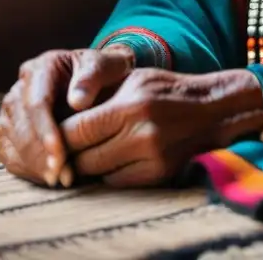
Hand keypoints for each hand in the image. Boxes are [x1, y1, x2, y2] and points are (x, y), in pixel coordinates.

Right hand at [0, 46, 134, 186]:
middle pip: (21, 125)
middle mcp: (20, 88)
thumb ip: (93, 76)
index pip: (36, 103)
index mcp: (41, 68)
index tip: (60, 154)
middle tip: (62, 176)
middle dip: (40, 154)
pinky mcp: (11, 130)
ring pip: (12, 141)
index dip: (46, 131)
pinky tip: (47, 178)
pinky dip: (26, 169)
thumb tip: (77, 101)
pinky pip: (9, 153)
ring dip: (34, 165)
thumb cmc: (105, 71)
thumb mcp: (107, 65)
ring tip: (59, 180)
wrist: (100, 77)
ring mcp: (12, 110)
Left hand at [60, 68, 262, 187]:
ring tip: (85, 152)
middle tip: (61, 148)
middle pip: (82, 158)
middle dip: (67, 155)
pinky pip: (116, 182)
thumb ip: (97, 97)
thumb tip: (56, 116)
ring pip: (97, 173)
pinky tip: (112, 158)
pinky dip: (108, 173)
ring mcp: (152, 158)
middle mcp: (141, 135)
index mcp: (130, 106)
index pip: (75, 131)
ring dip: (86, 166)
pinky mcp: (159, 175)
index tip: (50, 134)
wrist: (213, 109)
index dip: (56, 136)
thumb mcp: (132, 80)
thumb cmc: (165, 89)